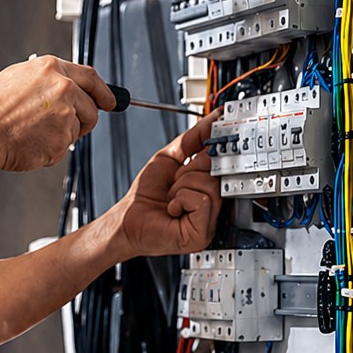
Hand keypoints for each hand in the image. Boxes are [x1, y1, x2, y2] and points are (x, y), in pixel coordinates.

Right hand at [0, 55, 115, 174]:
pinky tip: (30, 143)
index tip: (110, 101)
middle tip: (66, 129)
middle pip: (91, 107)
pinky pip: (64, 148)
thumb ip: (47, 82)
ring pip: (77, 130)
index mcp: (51, 68)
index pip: (90, 77)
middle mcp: (63, 87)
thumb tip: (66, 90)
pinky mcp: (61, 138)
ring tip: (34, 134)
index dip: (103, 92)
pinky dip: (50, 150)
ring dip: (61, 136)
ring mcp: (64, 113)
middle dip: (83, 121)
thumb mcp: (19, 80)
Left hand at [115, 112, 221, 257]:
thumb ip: (194, 138)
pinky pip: (201, 201)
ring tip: (171, 196)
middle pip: (219, 171)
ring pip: (209, 185)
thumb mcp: (170, 158)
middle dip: (191, 168)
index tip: (218, 132)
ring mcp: (209, 221)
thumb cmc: (145, 195)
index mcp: (209, 188)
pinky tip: (172, 208)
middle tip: (176, 179)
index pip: (226, 161)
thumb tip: (214, 118)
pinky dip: (180, 198)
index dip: (218, 148)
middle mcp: (213, 205)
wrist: (126, 220)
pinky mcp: (201, 234)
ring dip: (182, 185)